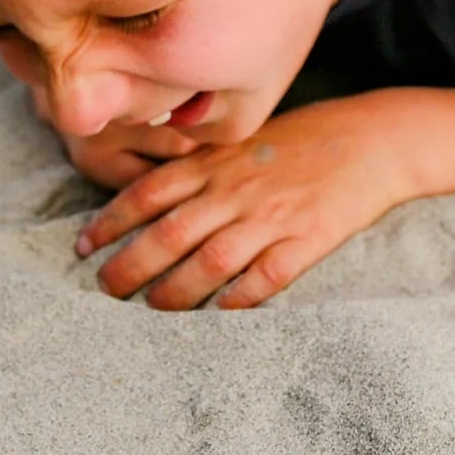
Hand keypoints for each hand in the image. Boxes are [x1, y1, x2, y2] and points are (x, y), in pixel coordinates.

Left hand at [73, 94, 417, 310]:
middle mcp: (235, 189)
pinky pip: (266, 278)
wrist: (370, 138)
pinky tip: (219, 316)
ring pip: (210, 262)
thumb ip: (201, 165)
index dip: (111, 220)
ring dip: (175, 292)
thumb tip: (153, 194)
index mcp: (216, 162)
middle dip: (130, 265)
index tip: (84, 245)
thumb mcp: (243, 141)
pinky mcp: (307, 241)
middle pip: (170, 233)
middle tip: (104, 289)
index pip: (149, 191)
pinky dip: (239, 300)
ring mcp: (270, 217)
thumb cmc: (301, 140)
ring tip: (151, 310)